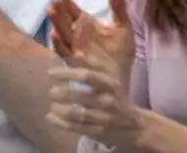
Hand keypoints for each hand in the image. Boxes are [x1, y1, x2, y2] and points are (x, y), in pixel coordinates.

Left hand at [46, 28, 142, 148]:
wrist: (137, 126)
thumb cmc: (117, 97)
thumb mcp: (110, 79)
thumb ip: (93, 65)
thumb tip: (76, 52)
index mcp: (110, 83)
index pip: (87, 75)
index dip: (66, 73)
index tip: (50, 72)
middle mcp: (108, 100)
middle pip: (81, 95)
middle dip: (62, 93)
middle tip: (51, 91)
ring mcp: (104, 118)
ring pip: (78, 113)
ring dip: (61, 109)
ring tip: (52, 105)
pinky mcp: (99, 132)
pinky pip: (77, 127)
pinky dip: (61, 122)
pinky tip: (51, 117)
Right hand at [49, 0, 134, 86]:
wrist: (122, 79)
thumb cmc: (121, 54)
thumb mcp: (123, 28)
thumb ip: (118, 9)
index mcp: (86, 24)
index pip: (71, 7)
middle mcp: (76, 34)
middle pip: (64, 18)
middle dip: (58, 8)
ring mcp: (74, 47)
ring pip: (61, 32)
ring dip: (55, 22)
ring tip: (50, 10)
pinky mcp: (75, 61)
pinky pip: (63, 51)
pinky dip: (58, 44)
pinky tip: (54, 35)